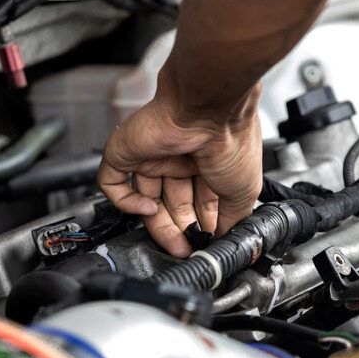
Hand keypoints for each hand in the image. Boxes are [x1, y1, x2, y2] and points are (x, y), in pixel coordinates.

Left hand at [98, 88, 262, 257]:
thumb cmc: (230, 140)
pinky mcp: (125, 152)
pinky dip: (125, 203)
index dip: (200, 224)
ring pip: (145, 197)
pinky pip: (113, 184)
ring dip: (156, 224)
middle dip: (180, 229)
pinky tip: (146, 208)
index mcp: (206, 162)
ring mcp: (150, 155)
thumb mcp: (245, 191)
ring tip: (173, 242)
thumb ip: (233, 218)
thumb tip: (224, 238)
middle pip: (171, 202)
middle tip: (187, 249)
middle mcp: (178, 157)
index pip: (197, 201)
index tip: (204, 244)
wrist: (208, 109)